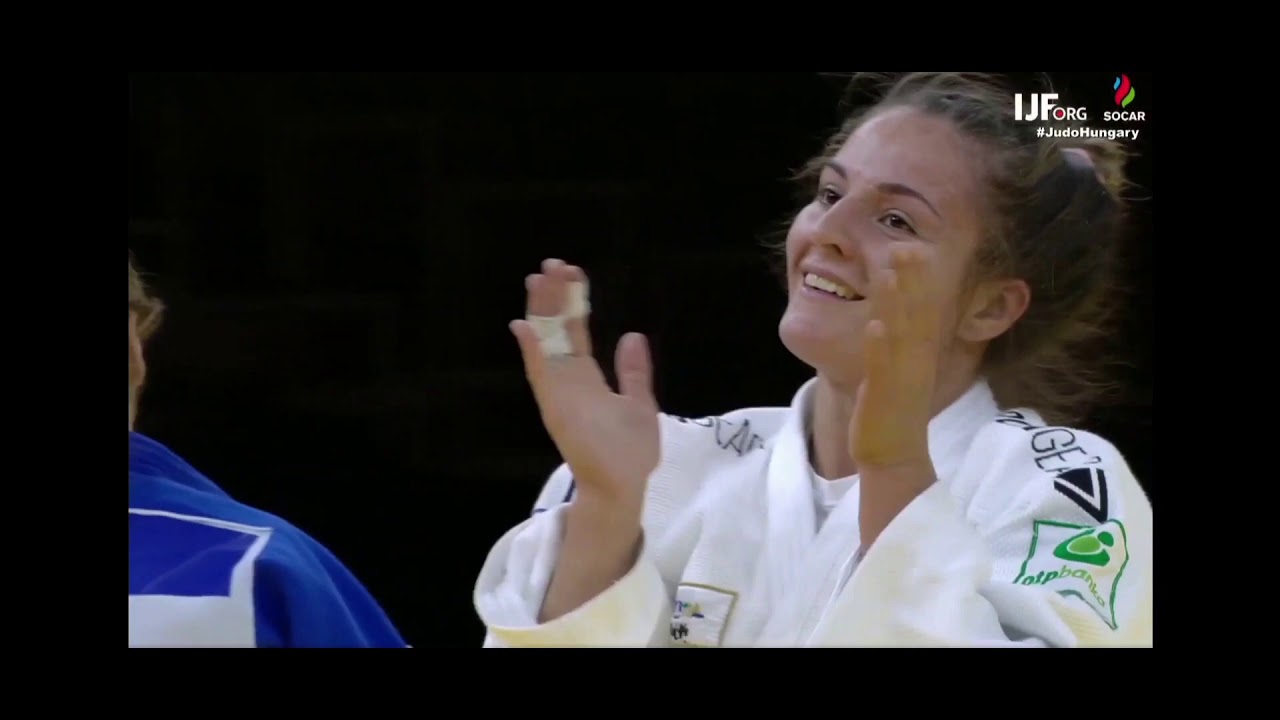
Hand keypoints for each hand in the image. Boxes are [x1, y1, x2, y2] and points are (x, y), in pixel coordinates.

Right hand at [510, 259, 659, 508]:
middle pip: (557, 331)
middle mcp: (569, 381)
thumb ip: (634, 372)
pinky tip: (524, 325)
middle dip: (553, 298)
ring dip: (541, 313)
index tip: (572, 273)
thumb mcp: (639, 403)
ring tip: (537, 280)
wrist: (622, 486)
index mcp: (588, 379)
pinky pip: (541, 374)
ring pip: (546, 345)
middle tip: (550, 264)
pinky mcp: (556, 407)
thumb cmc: (631, 452)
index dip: (574, 303)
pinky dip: (533, 351)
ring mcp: (560, 393)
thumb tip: (633, 334)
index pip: (577, 332)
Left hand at [848, 244, 944, 471]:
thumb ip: (903, 341)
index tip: (917, 249)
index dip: (922, 282)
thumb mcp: (901, 368)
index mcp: (920, 354)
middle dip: (912, 283)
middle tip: (907, 248)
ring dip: (895, 305)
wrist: (892, 454)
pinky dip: (880, 347)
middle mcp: (916, 362)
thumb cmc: (893, 408)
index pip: (926, 312)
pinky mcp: (884, 396)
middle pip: (917, 316)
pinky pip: (882, 369)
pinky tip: (874, 326)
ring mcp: (901, 378)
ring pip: (900, 336)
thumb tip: (894, 314)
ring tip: (888, 274)